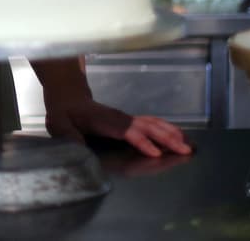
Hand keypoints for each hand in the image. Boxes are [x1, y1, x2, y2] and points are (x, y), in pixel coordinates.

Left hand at [45, 97, 191, 158]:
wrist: (68, 96)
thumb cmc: (64, 113)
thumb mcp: (60, 125)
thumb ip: (70, 137)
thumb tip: (80, 151)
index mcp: (104, 121)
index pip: (126, 131)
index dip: (141, 141)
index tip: (155, 153)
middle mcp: (120, 119)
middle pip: (147, 127)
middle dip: (166, 138)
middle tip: (186, 150)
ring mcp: (126, 118)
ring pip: (153, 124)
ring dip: (171, 133)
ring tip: (189, 144)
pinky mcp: (130, 120)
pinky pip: (152, 123)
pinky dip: (167, 129)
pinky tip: (179, 136)